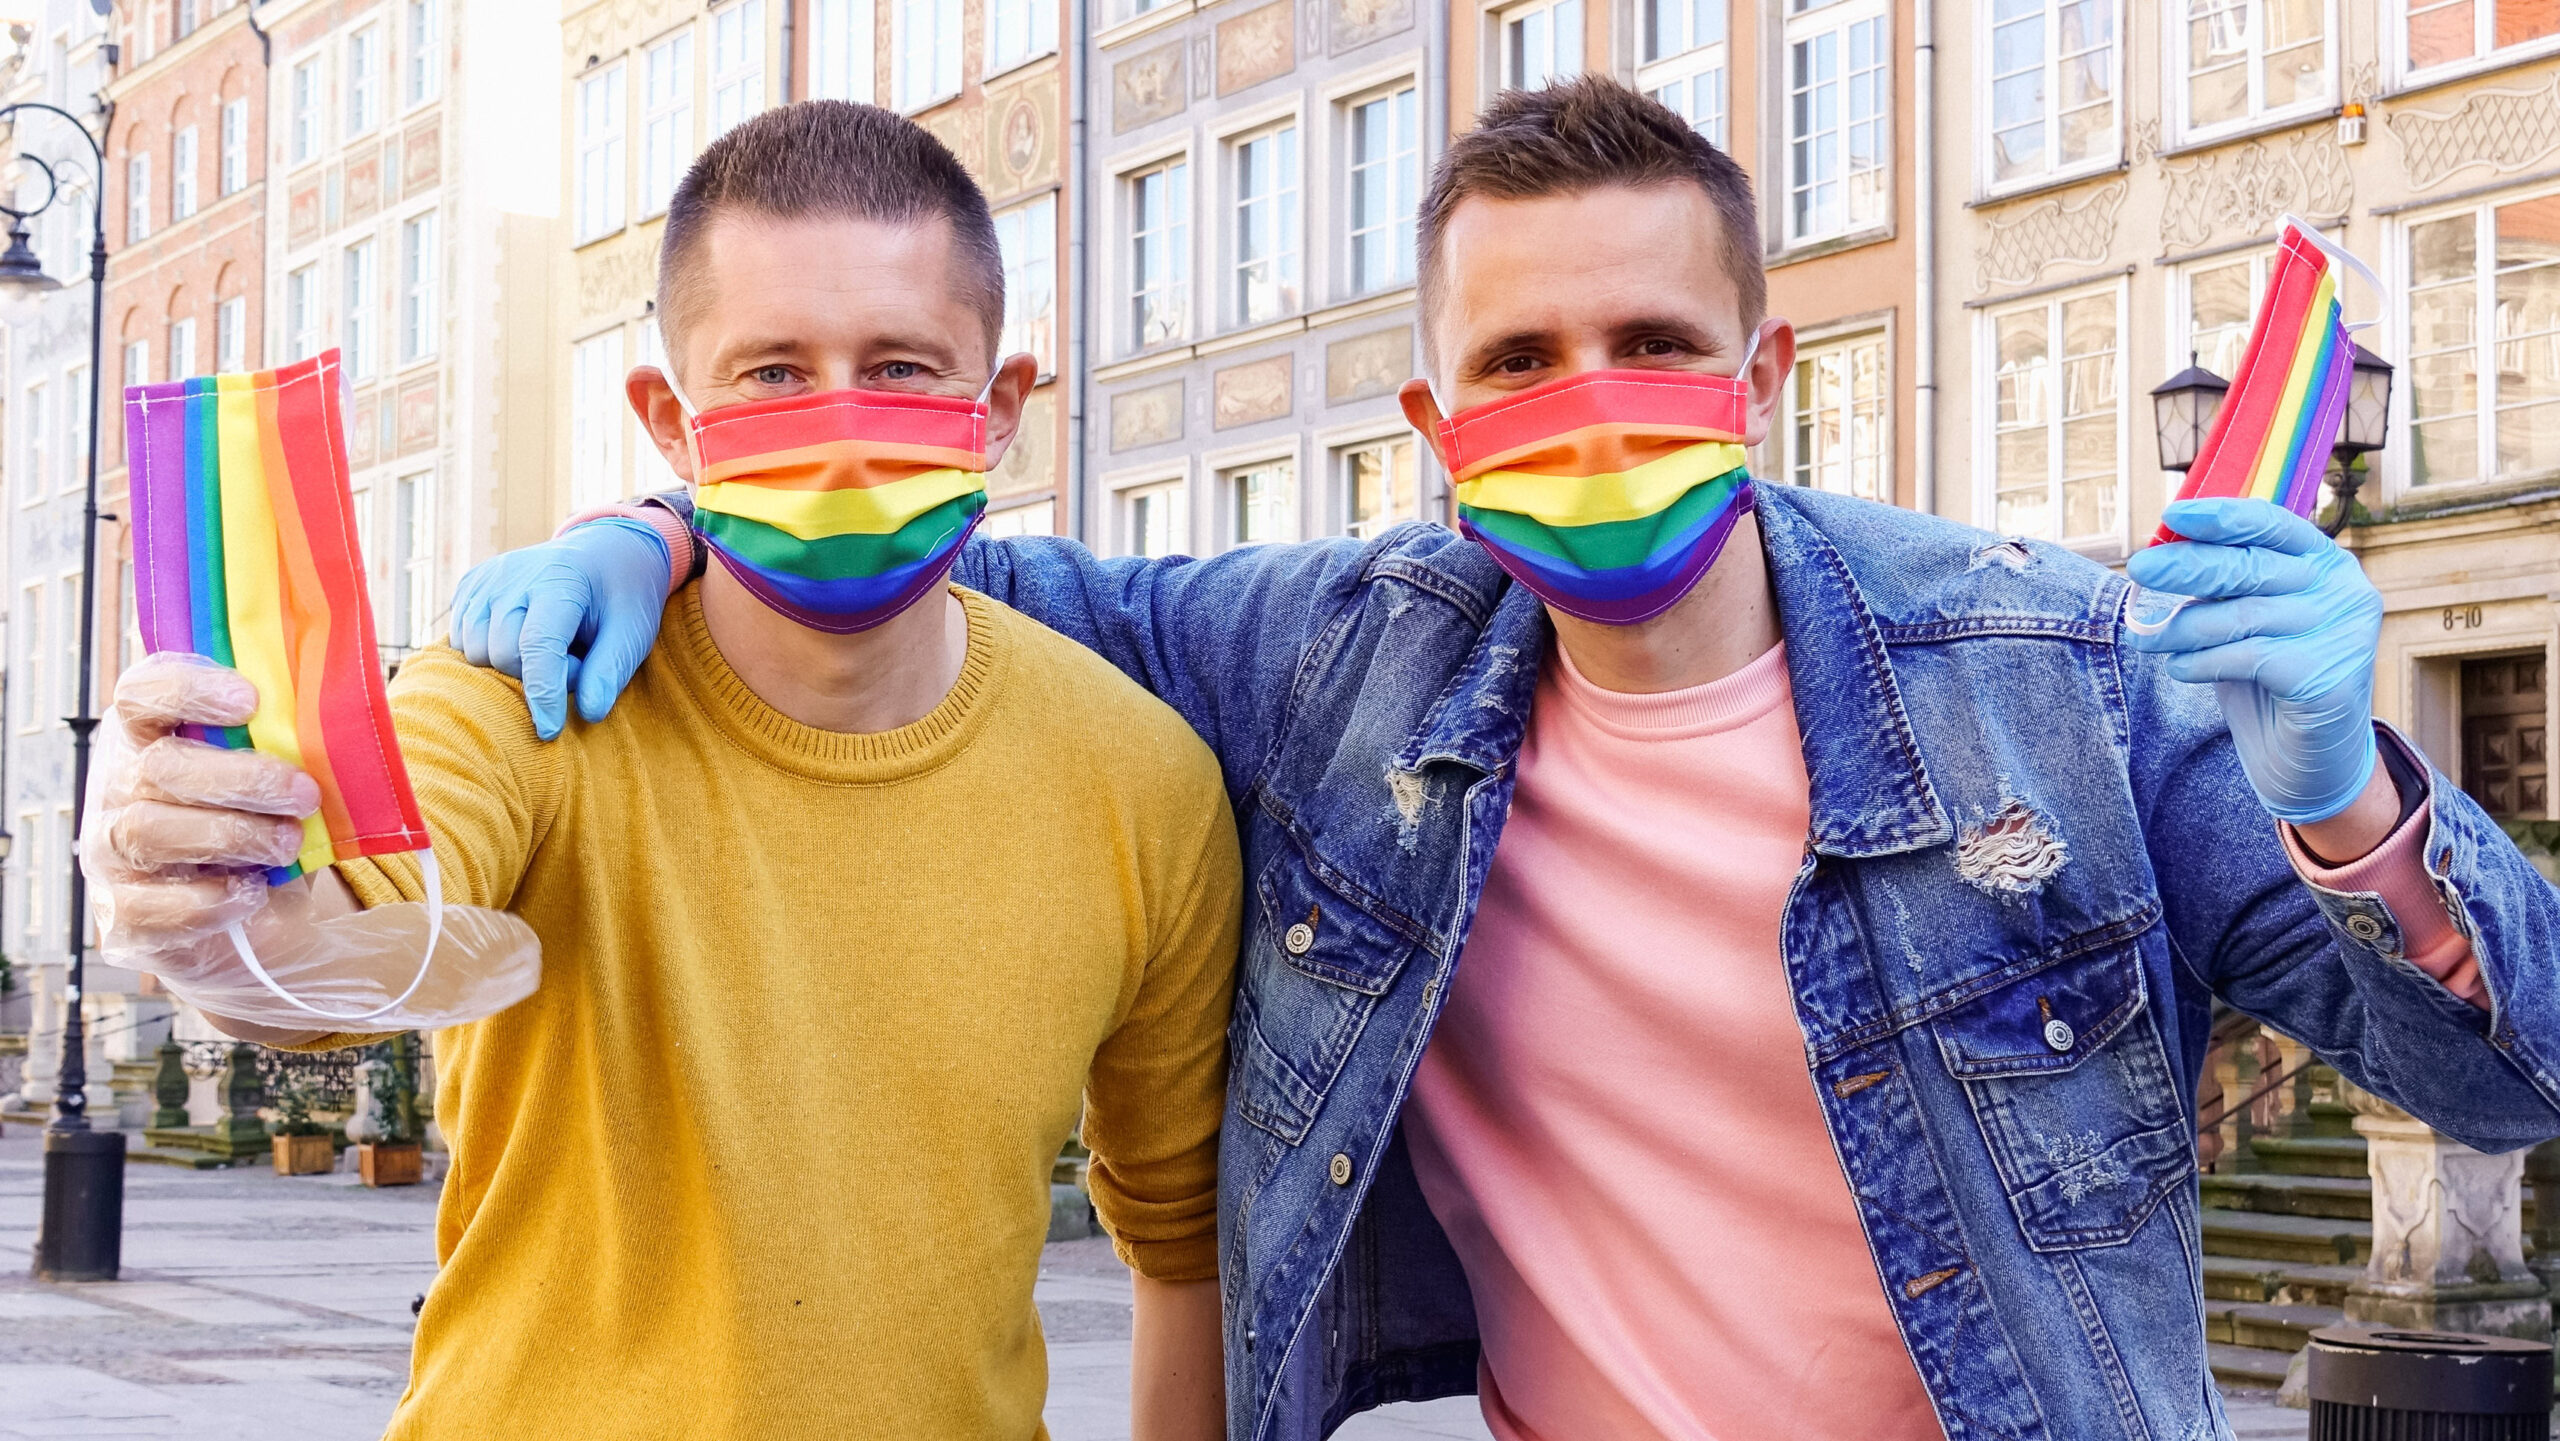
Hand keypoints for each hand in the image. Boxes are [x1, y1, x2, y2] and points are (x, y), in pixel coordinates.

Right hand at [83, 652, 545, 1030]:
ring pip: (150, 831)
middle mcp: (117, 787)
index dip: (189, 690)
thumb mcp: (286, 772)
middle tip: (305, 793)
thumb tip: (349, 712)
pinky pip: (152, 905)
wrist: (255, 913)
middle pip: (159, 767)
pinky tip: (252, 893)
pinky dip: (211, 899)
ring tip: (290, 844)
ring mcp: (110, 852)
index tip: (251, 700)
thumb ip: (298, 736)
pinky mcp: (125, 915)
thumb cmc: (266, 821)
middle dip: (241, 778)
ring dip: (233, 836)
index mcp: (150, 735)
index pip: (143, 693)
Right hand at [450, 518, 671, 739]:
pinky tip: (522, 639)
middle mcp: (512, 575)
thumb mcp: (633, 630)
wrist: (604, 549)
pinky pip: (463, 640)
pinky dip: (490, 651)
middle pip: (502, 654)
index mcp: (559, 580)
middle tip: (576, 661)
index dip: (543, 693)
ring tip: (550, 648)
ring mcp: (486, 578)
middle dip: (537, 676)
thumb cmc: (622, 595)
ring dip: (512, 666)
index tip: (550, 732)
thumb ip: (611, 670)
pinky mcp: (470, 585)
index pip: (538, 645)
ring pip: (476, 651)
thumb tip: (588, 714)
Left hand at [2124, 497, 2383, 824]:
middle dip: (2187, 566)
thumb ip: (2222, 586)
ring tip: (2146, 638)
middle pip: (2251, 566)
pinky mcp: (2328, 675)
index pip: (2272, 524)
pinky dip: (2202, 661)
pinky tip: (2181, 667)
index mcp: (2324, 561)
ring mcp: (2342, 632)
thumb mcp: (2245, 619)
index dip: (2221, 516)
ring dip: (2182, 625)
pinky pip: (2246, 657)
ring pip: (2242, 615)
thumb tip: (2160, 554)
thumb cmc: (2269, 678)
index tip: (2171, 515)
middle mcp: (2342, 589)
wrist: (2308, 759)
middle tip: (2139, 569)